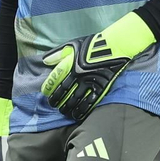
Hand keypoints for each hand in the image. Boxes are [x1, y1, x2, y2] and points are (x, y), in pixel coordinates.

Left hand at [39, 12, 156, 122]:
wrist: (114, 46)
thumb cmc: (92, 44)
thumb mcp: (73, 44)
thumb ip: (58, 53)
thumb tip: (45, 60)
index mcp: (71, 65)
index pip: (55, 81)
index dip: (49, 89)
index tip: (46, 94)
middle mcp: (78, 76)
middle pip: (63, 93)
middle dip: (56, 101)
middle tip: (53, 105)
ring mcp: (90, 83)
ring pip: (75, 100)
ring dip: (67, 108)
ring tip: (64, 111)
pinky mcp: (101, 89)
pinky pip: (89, 102)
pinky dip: (82, 110)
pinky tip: (76, 115)